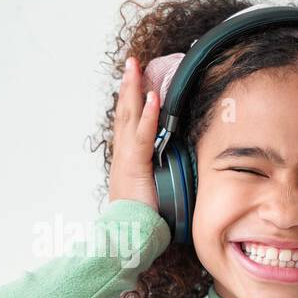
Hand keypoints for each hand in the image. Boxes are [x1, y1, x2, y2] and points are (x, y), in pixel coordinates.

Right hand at [107, 56, 160, 210]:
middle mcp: (123, 153)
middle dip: (128, 85)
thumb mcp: (152, 192)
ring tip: (137, 68)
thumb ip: (160, 177)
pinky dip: (147, 115)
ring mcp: (127, 158)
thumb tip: (175, 170)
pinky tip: (153, 97)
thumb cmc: (142, 218)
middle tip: (132, 62)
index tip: (135, 79)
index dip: (131, 99)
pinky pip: (142, 135)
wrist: (129, 235)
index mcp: (127, 158)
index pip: (128, 121)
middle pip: (125, 111)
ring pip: (129, 117)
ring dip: (134, 89)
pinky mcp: (135, 165)